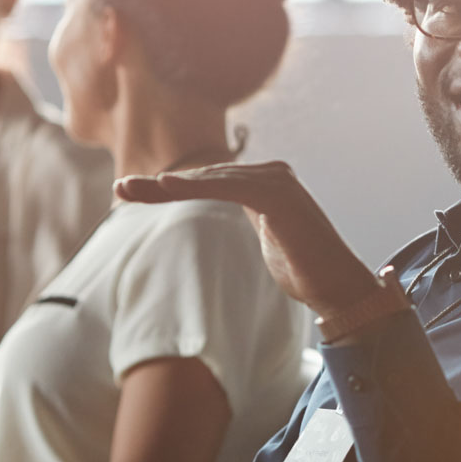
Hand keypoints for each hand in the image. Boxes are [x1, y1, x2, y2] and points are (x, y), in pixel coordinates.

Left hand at [115, 162, 376, 317]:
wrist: (338, 287)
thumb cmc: (305, 269)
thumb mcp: (267, 240)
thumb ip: (251, 220)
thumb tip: (232, 220)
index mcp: (266, 183)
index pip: (209, 181)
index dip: (170, 186)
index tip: (133, 192)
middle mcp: (272, 174)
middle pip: (205, 176)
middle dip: (160, 184)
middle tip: (122, 188)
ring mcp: (277, 181)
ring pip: (211, 180)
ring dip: (167, 185)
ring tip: (132, 190)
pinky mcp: (278, 195)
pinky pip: (228, 187)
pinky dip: (195, 186)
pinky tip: (167, 187)